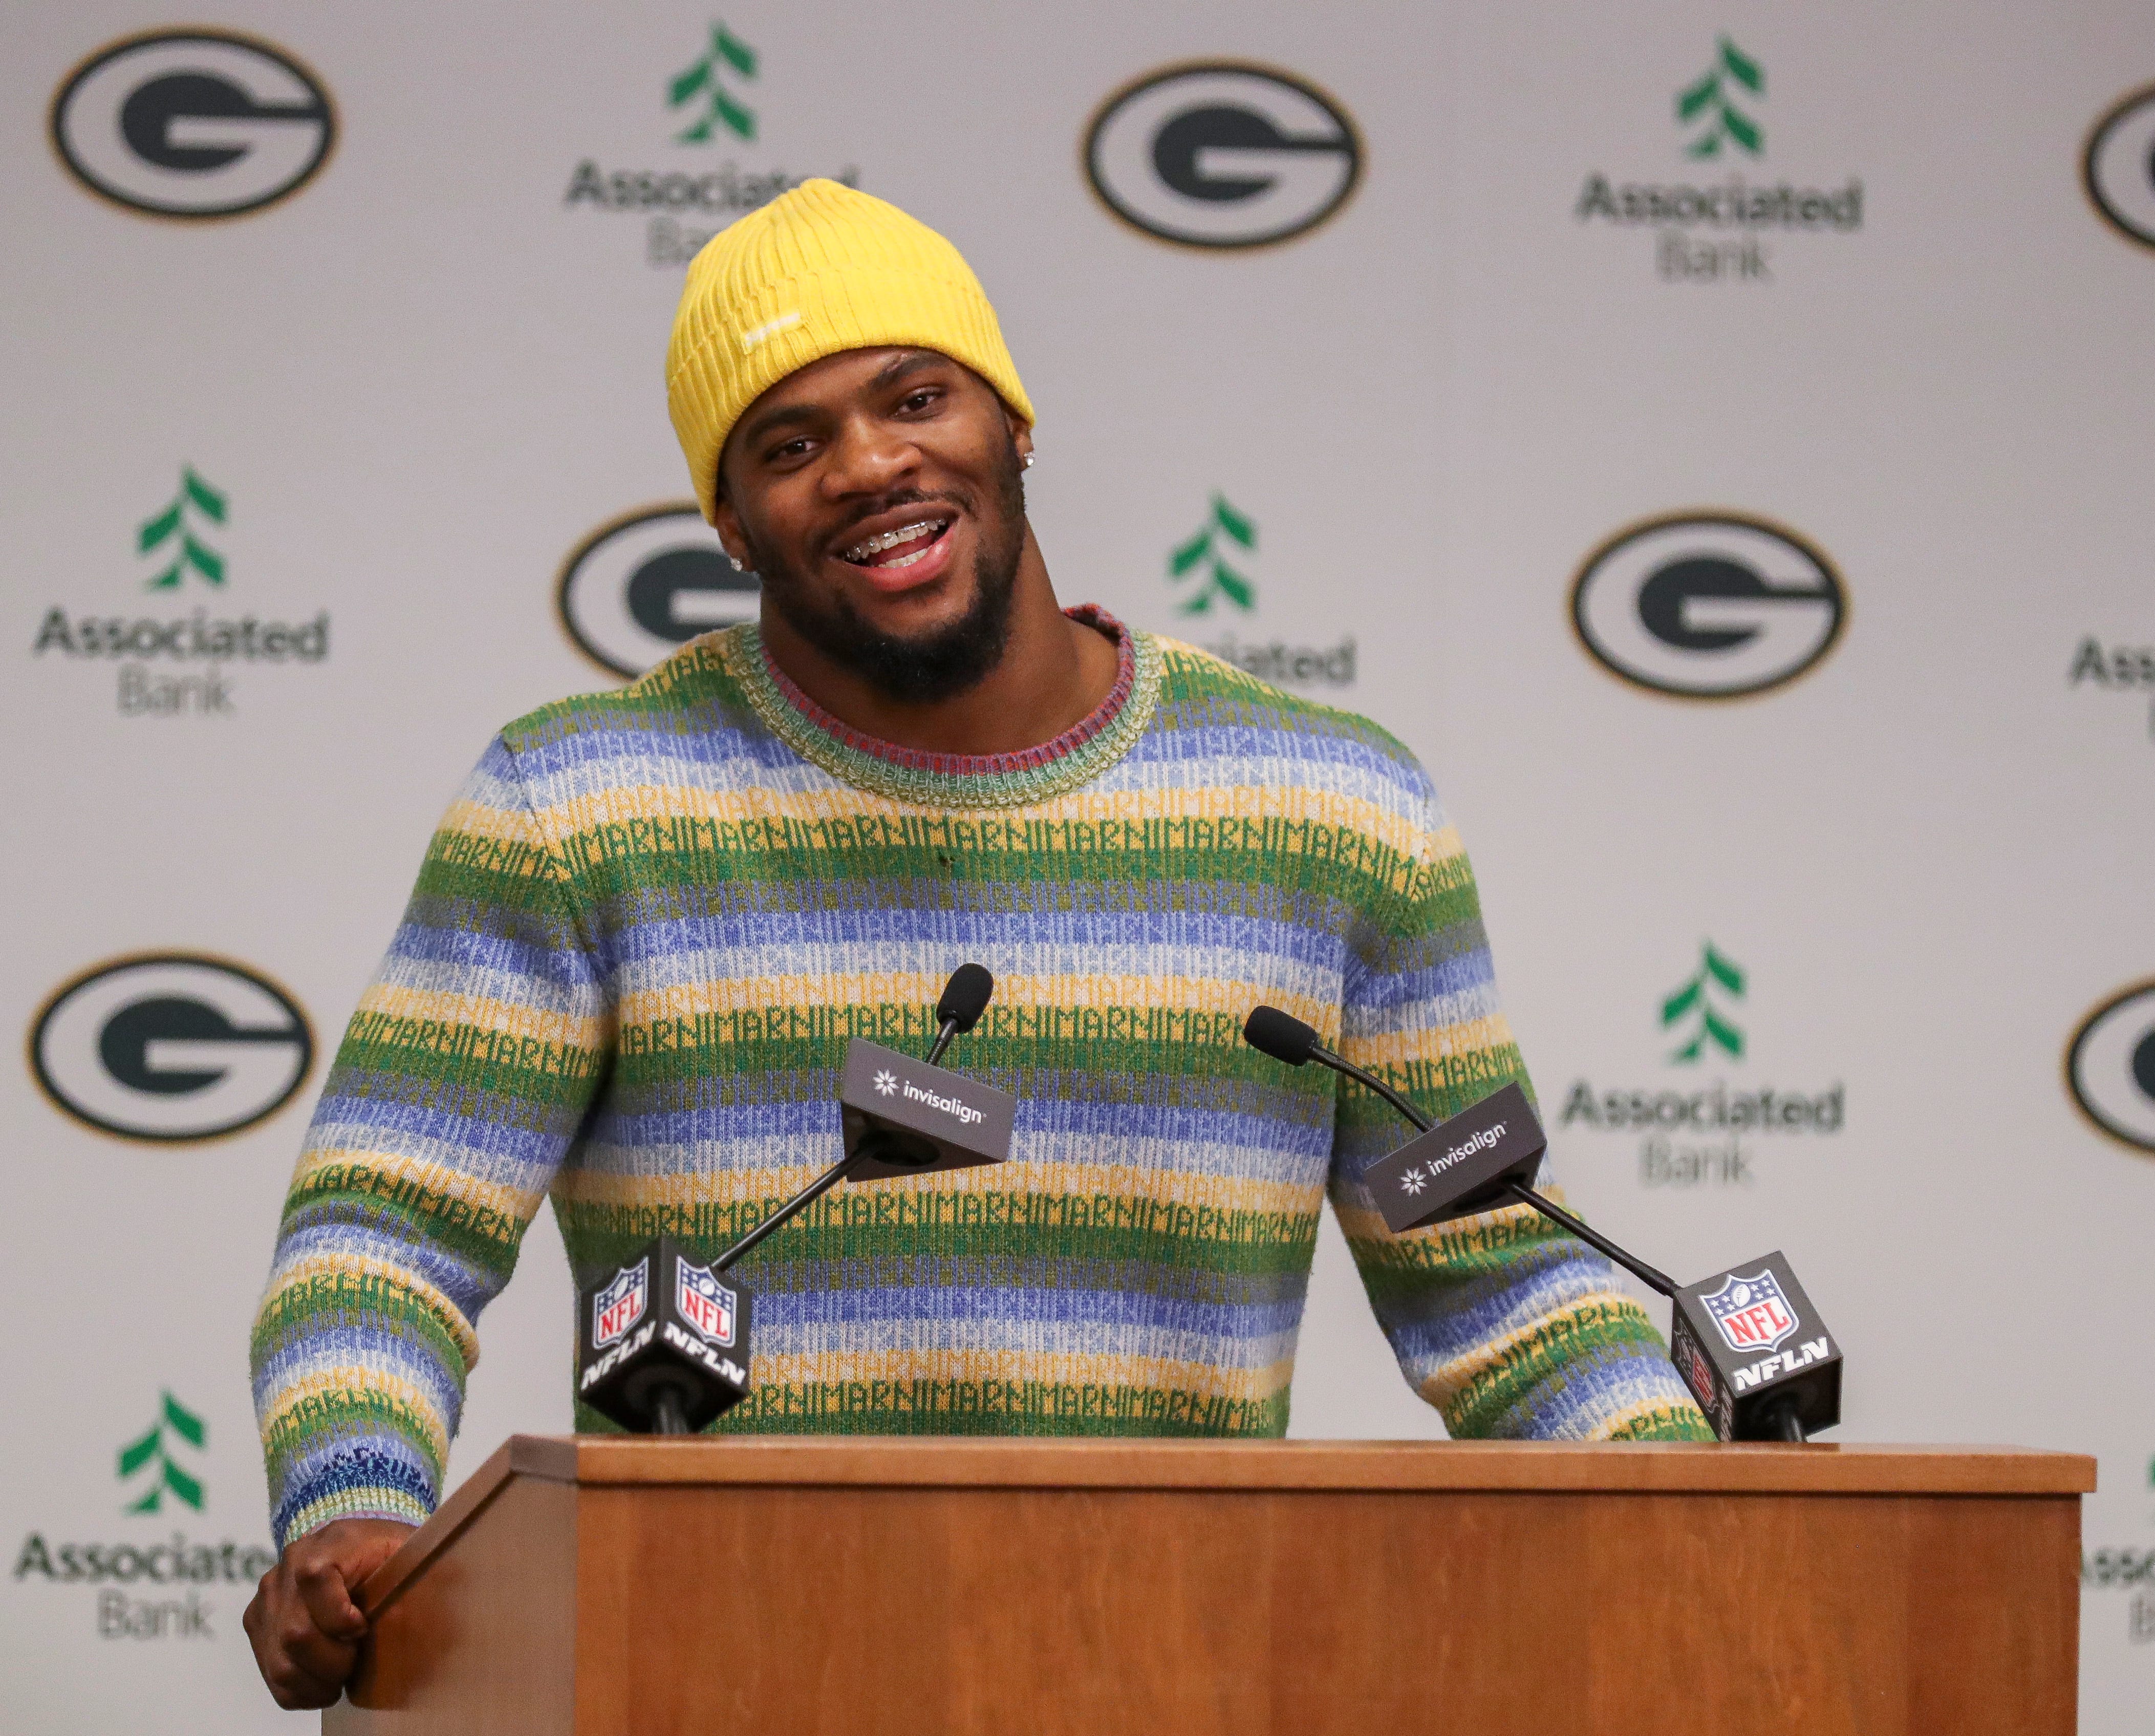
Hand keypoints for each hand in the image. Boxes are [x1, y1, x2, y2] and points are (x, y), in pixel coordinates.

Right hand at [243, 1516, 416, 1708]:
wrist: (354, 1544)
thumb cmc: (387, 1552)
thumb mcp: (408, 1552)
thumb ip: (424, 1569)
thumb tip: (455, 1588)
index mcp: (326, 1544)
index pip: (313, 1578)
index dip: (339, 1616)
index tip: (363, 1628)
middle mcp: (286, 1568)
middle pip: (296, 1633)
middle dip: (333, 1661)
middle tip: (356, 1660)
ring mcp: (268, 1598)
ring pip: (280, 1663)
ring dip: (316, 1682)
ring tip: (343, 1676)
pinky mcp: (258, 1624)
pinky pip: (272, 1675)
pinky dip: (300, 1691)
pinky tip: (325, 1684)